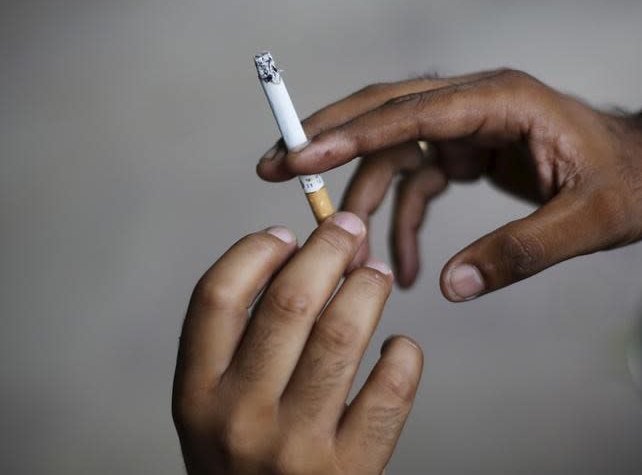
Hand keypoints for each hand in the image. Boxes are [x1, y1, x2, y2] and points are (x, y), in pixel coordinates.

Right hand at [172, 213, 422, 473]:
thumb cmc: (245, 465)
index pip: (217, 296)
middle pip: (289, 302)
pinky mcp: (350, 468)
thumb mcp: (214, 410)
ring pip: (344, 331)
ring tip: (375, 274)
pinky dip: (404, 353)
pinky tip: (397, 346)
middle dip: (327, 250)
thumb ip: (238, 347)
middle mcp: (239, 416)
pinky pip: (391, 387)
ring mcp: (295, 445)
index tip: (285, 233)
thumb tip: (295, 261)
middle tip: (348, 231)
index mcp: (196, 394)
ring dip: (368, 287)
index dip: (255, 251)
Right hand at [257, 70, 641, 300]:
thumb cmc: (628, 185)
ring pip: (393, 151)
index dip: (351, 132)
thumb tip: (448, 286)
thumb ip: (519, 252)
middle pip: (384, 112)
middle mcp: (475, 104)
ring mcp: (467, 126)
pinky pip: (417, 180)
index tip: (298, 156)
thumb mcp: (586, 222)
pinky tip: (402, 265)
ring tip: (350, 252)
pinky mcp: (466, 150)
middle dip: (328, 140)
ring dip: (367, 198)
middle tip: (274, 168)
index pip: (412, 111)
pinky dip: (402, 220)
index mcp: (502, 101)